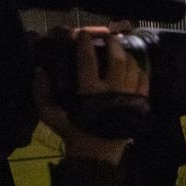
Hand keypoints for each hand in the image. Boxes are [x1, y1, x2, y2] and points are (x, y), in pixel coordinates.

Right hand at [34, 28, 148, 164]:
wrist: (97, 153)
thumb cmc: (73, 131)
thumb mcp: (51, 114)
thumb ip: (41, 93)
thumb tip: (39, 70)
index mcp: (90, 92)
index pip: (88, 60)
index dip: (85, 43)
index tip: (84, 33)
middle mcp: (112, 91)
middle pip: (118, 60)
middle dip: (114, 44)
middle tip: (110, 36)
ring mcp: (129, 97)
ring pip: (134, 68)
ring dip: (129, 55)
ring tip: (123, 49)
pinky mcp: (141, 104)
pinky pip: (146, 82)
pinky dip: (142, 70)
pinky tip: (137, 65)